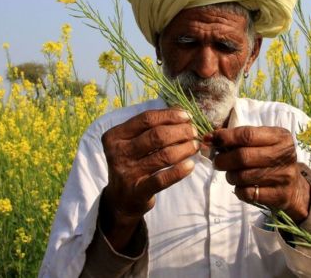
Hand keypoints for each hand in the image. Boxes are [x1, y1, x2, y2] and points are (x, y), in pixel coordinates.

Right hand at [99, 108, 198, 247]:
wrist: (121, 199)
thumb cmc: (132, 163)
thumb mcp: (134, 142)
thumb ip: (152, 126)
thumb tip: (180, 111)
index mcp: (115, 136)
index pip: (146, 119)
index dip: (170, 116)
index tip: (187, 116)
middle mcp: (118, 153)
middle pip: (157, 136)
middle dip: (181, 131)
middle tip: (193, 132)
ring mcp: (127, 173)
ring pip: (163, 155)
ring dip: (185, 148)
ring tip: (195, 146)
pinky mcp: (138, 191)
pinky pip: (162, 179)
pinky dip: (179, 171)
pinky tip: (190, 165)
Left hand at [205, 126, 310, 222]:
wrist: (294, 187)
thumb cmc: (270, 158)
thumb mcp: (262, 142)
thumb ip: (238, 138)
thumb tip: (208, 138)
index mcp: (280, 137)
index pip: (247, 134)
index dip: (225, 137)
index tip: (212, 140)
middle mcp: (285, 154)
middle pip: (243, 156)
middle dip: (224, 160)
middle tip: (218, 162)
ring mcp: (283, 176)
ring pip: (243, 176)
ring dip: (230, 176)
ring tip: (231, 174)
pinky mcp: (279, 195)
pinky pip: (248, 193)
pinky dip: (239, 190)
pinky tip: (242, 186)